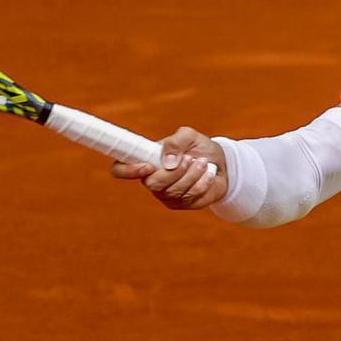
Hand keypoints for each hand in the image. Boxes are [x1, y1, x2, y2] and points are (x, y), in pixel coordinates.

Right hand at [110, 126, 227, 209]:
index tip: (147, 166)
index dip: (126, 170)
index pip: (120, 169)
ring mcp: (165, 194)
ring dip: (193, 174)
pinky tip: (208, 175)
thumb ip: (176, 141)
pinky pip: (189, 197)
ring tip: (203, 162)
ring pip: (173, 191)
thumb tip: (168, 162)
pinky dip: (202, 183)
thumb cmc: (199, 148)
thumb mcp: (189, 136)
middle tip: (191, 158)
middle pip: (152, 184)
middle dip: (175, 172)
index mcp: (145, 160)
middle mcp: (151, 179)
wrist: (221, 164)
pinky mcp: (181, 204)